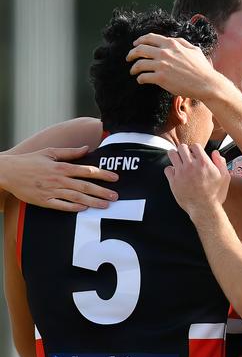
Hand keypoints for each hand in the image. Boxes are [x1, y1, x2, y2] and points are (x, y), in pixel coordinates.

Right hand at [0, 147, 117, 210]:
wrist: (7, 172)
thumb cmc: (29, 161)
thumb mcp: (49, 152)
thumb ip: (70, 152)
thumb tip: (87, 148)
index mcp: (61, 166)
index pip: (86, 170)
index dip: (102, 174)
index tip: (115, 178)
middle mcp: (58, 179)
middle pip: (84, 186)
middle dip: (102, 191)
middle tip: (115, 196)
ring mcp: (51, 191)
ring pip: (76, 197)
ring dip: (92, 201)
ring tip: (105, 205)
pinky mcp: (44, 201)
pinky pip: (61, 205)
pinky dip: (73, 207)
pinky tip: (84, 209)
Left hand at [127, 33, 217, 99]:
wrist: (207, 84)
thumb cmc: (203, 69)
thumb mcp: (194, 50)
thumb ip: (182, 43)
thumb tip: (173, 40)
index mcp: (172, 44)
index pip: (150, 38)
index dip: (140, 40)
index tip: (135, 45)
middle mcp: (164, 52)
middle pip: (140, 49)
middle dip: (132, 53)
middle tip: (129, 58)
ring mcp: (162, 65)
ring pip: (139, 64)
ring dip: (134, 68)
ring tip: (133, 71)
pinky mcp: (161, 78)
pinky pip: (144, 77)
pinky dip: (140, 78)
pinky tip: (140, 80)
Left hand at [164, 143, 229, 217]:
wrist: (205, 209)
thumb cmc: (216, 194)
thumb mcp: (225, 177)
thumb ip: (221, 162)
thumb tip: (215, 153)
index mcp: (203, 163)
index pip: (195, 145)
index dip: (196, 149)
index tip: (196, 154)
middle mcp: (190, 166)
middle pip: (182, 147)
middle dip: (184, 150)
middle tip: (186, 156)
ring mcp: (180, 173)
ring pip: (172, 154)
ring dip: (175, 155)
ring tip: (178, 160)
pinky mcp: (173, 182)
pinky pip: (167, 169)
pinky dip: (171, 170)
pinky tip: (176, 173)